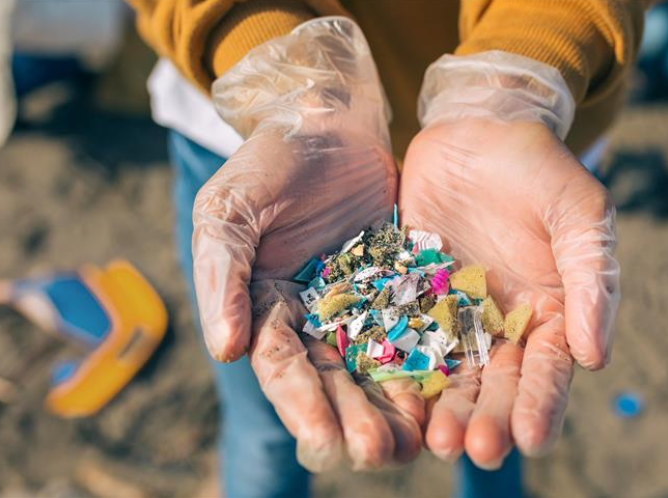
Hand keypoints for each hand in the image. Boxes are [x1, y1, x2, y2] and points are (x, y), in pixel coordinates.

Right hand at [192, 18, 422, 470]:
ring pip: (377, 366)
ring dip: (394, 407)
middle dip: (354, 419)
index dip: (301, 406)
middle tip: (379, 453)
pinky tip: (446, 393)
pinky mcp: (402, 286)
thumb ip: (222, 277)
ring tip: (417, 443)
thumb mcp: (228, 211)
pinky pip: (416, 329)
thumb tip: (225, 350)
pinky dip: (428, 363)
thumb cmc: (268, 162)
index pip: (282, 367)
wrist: (327, 121)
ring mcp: (361, 304)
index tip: (324, 441)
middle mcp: (313, 318)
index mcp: (265, 308)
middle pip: (334, 380)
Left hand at [402, 118, 618, 466]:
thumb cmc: (538, 168)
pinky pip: (403, 340)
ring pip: (449, 374)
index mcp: (551, 313)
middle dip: (488, 419)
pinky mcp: (410, 297)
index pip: (548, 370)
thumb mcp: (578, 213)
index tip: (530, 438)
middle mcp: (501, 326)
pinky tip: (391, 402)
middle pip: (496, 385)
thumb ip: (591, 280)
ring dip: (443, 410)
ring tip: (434, 440)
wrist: (475, 130)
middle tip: (476, 449)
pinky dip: (399, 372)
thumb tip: (597, 357)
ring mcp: (453, 316)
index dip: (541, 405)